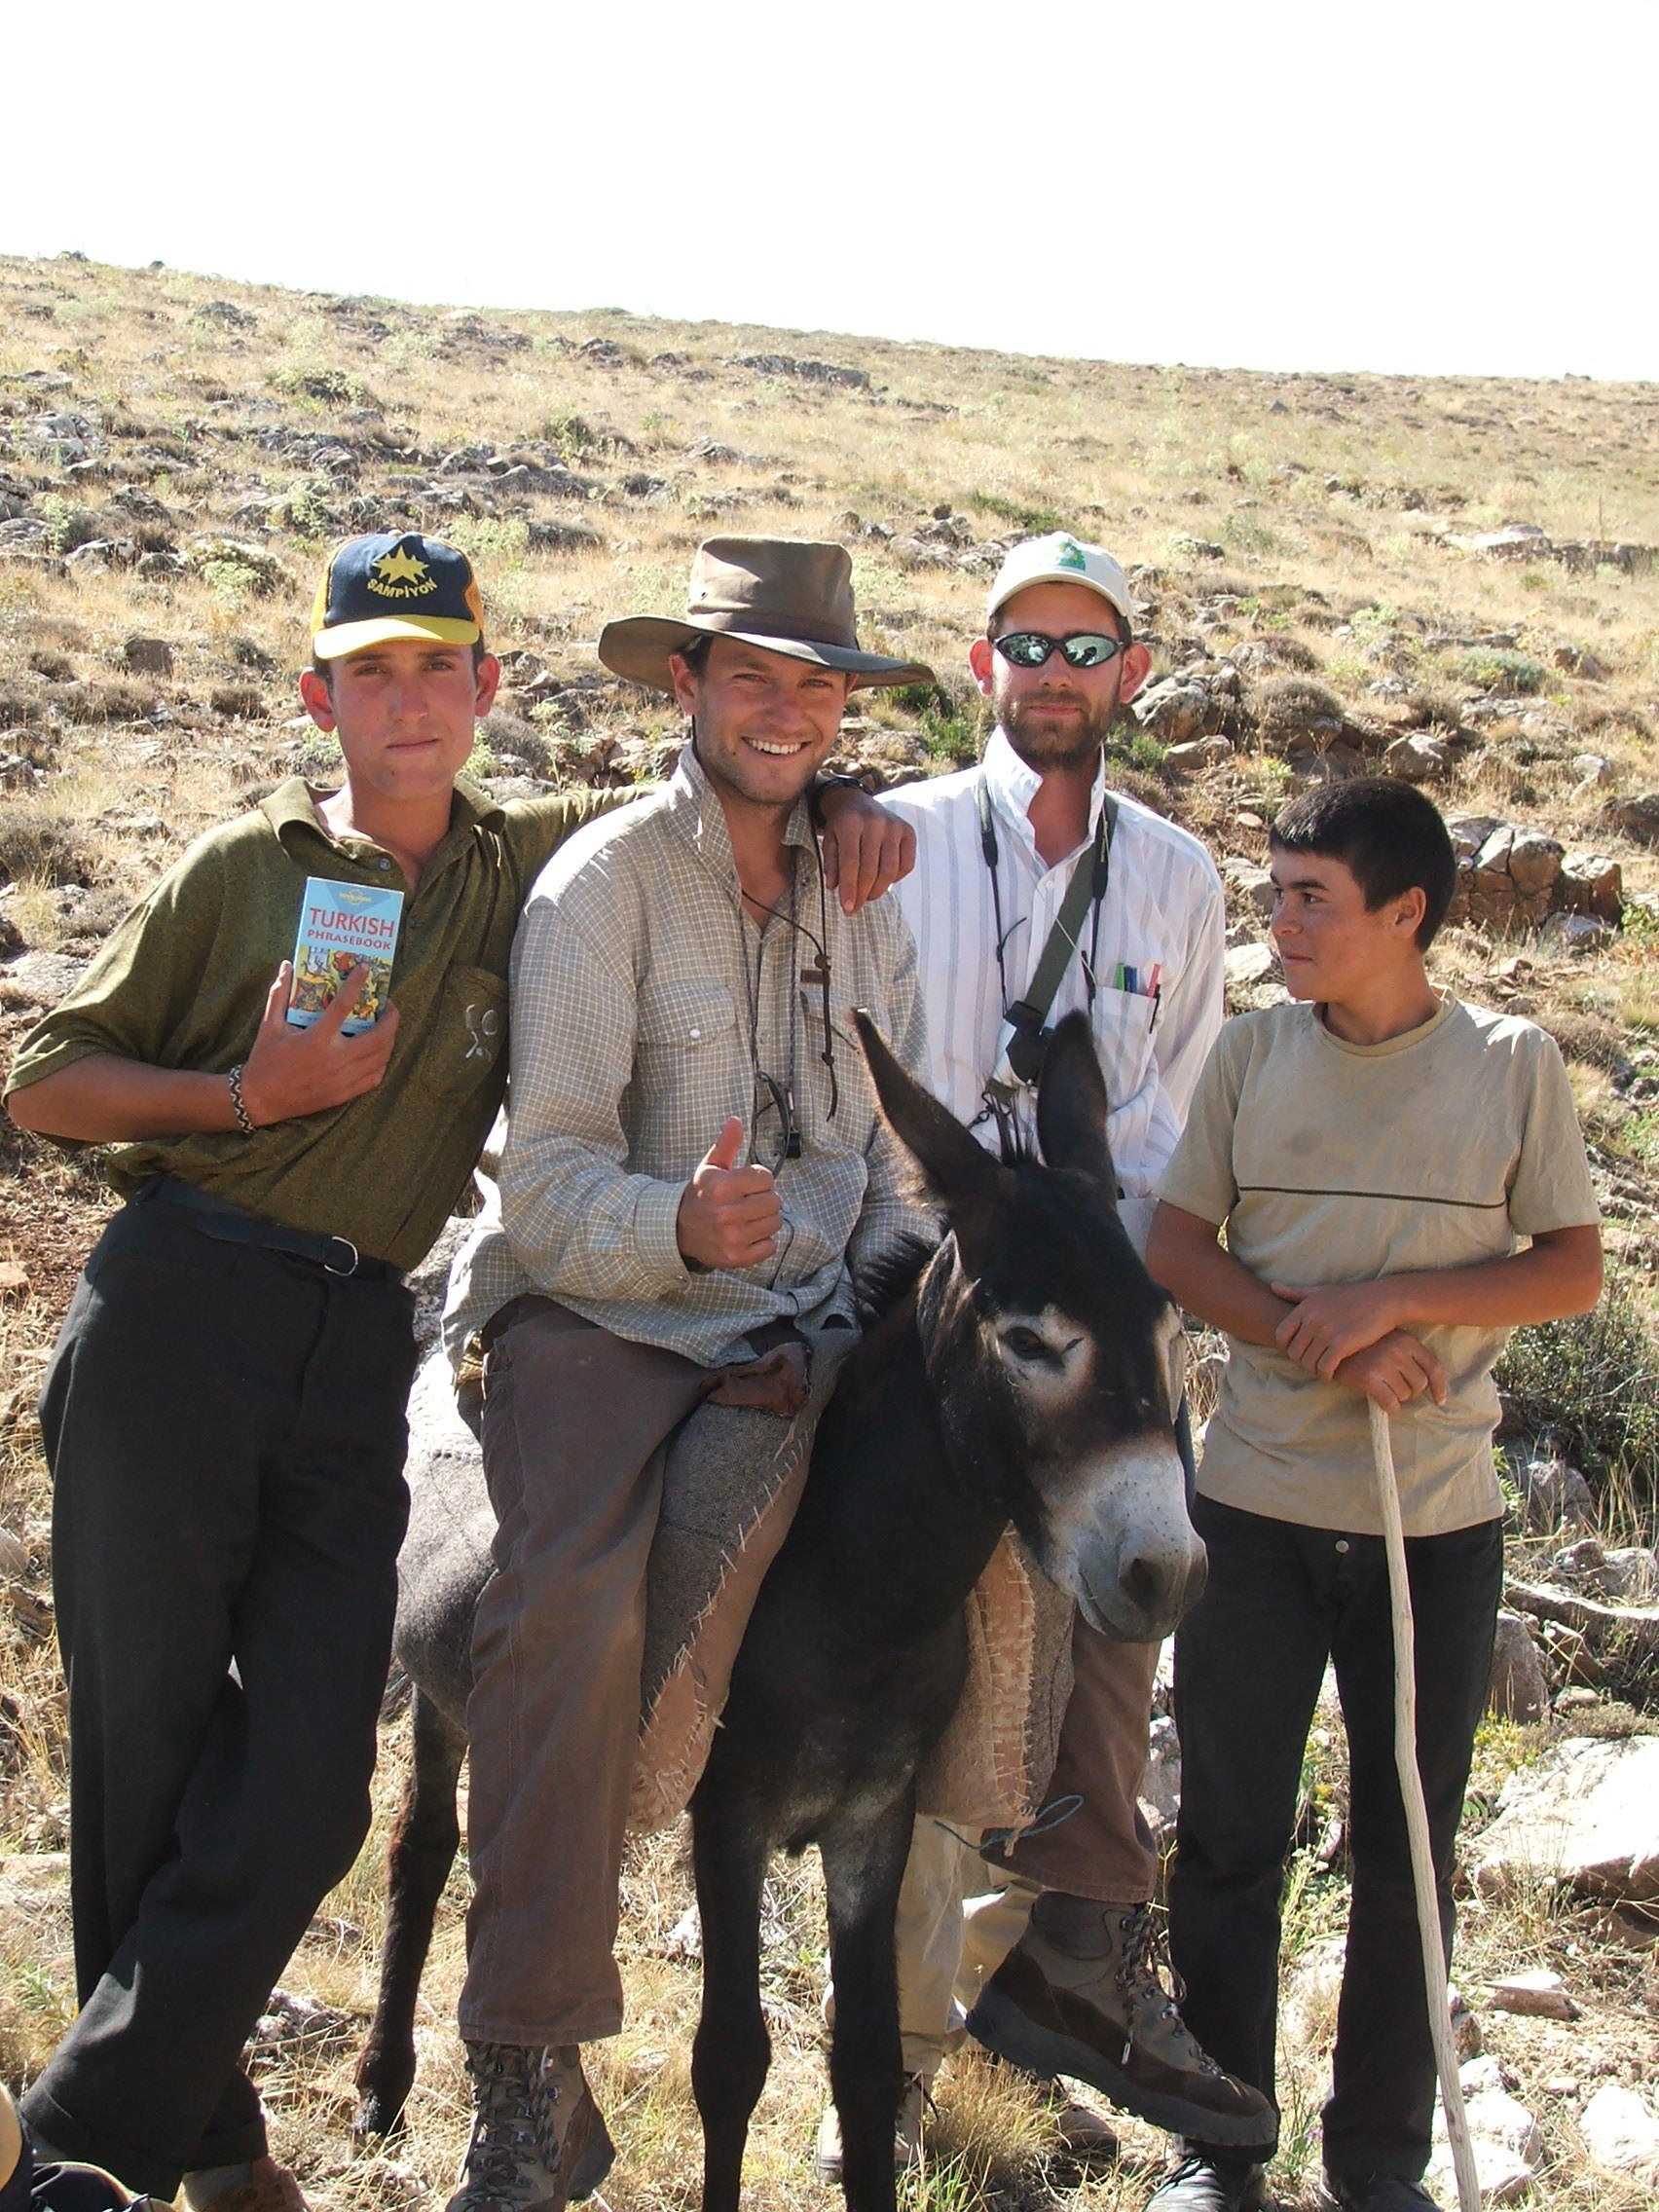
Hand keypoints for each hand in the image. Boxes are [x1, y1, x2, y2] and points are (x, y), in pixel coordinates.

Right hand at [237, 963, 399, 1125]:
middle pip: (379, 1037)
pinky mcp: (344, 1094)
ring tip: (386, 1027)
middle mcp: (335, 1059)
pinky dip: (381, 1063)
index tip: (365, 969)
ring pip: (381, 1057)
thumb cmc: (265, 1059)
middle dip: (391, 1018)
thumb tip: (286, 965)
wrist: (261, 1100)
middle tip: (388, 1006)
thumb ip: (279, 994)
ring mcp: (343, 1079)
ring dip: (390, 1039)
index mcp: (316, 1039)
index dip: (357, 984)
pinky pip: (375, 1078)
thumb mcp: (268, 1025)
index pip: (343, 1005)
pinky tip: (378, 1053)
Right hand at [676, 1116, 782, 1269]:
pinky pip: (770, 1246)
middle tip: (749, 1201)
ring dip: (765, 1220)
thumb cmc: (701, 1195)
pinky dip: (762, 1241)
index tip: (748, 1183)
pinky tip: (747, 1234)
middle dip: (765, 1199)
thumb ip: (726, 1144)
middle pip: (774, 1201)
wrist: (679, 1230)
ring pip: (775, 1223)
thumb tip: (735, 1120)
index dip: (760, 1178)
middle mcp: (726, 1213)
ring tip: (748, 1217)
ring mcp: (732, 1238)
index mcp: (720, 1187)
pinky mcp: (737, 1258)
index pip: (765, 1177)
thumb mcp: (710, 1168)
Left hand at [818, 786, 915, 913]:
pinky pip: (906, 865)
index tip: (847, 908)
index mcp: (851, 823)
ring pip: (890, 870)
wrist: (855, 800)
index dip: (849, 888)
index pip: (851, 863)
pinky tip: (883, 880)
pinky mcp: (908, 831)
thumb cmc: (840, 825)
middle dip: (863, 894)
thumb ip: (831, 863)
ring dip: (878, 890)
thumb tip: (834, 887)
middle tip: (855, 908)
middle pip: (871, 869)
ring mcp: (895, 826)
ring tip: (867, 896)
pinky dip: (896, 879)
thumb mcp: (829, 840)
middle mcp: (875, 822)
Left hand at [1272, 1279, 1401, 1377]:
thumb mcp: (1321, 1291)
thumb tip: (1272, 1287)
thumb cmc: (1352, 1296)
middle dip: (1301, 1361)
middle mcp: (1312, 1319)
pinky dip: (1325, 1375)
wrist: (1384, 1300)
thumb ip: (1295, 1293)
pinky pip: (1324, 1368)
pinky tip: (1331, 1375)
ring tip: (1321, 1370)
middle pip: (1293, 1352)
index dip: (1287, 1348)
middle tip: (1311, 1365)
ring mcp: (1326, 1332)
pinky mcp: (1342, 1344)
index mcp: (1305, 1307)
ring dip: (1313, 1370)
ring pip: (1307, 1362)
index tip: (1299, 1352)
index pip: (1281, 1335)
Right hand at [1331, 1329, 1447, 1411]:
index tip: (1440, 1401)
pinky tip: (1380, 1400)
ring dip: (1397, 1397)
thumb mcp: (1391, 1340)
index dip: (1439, 1387)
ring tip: (1382, 1388)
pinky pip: (1390, 1403)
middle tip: (1395, 1388)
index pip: (1434, 1368)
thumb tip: (1431, 1385)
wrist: (1331, 1342)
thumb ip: (1410, 1355)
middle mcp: (1397, 1350)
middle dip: (1410, 1391)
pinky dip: (1389, 1407)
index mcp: (1407, 1340)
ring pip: (1405, 1395)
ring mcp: (1383, 1363)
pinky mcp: (1369, 1377)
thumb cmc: (1364, 1345)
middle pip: (1420, 1384)